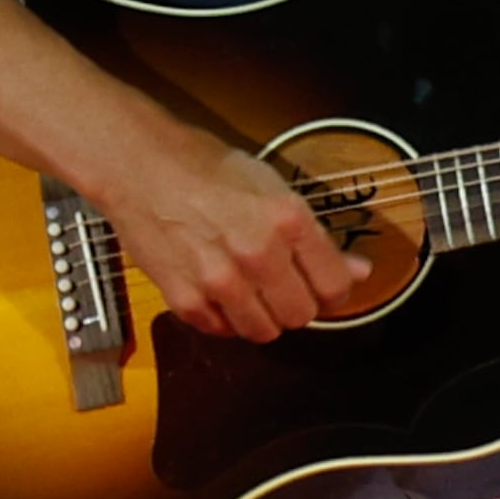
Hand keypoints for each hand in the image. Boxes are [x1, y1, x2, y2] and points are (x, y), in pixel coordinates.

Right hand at [111, 123, 368, 342]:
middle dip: (299, 306)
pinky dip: (225, 320)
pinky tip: (220, 293)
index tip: (326, 289)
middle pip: (302, 315)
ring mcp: (220, 279)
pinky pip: (221, 331)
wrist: (140, 166)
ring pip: (264, 332)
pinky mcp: (185, 297)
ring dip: (263, 318)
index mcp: (287, 220)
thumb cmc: (206, 169)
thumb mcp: (273, 188)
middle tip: (285, 288)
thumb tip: (360, 270)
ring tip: (252, 292)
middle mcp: (258, 253)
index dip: (336, 292)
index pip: (335, 286)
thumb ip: (317, 237)